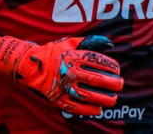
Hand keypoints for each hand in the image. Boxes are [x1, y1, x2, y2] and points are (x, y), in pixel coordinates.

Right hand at [0, 34, 123, 115]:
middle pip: (97, 80)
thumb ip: (91, 42)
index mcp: (73, 56)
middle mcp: (69, 72)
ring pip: (89, 96)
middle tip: (120, 85)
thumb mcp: (71, 42)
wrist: (32, 66)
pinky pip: (77, 108)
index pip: (98, 62)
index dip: (112, 67)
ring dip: (105, 99)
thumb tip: (110, 43)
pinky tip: (98, 108)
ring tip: (113, 99)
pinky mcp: (58, 99)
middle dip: (113, 84)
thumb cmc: (55, 53)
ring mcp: (64, 87)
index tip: (117, 70)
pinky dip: (90, 110)